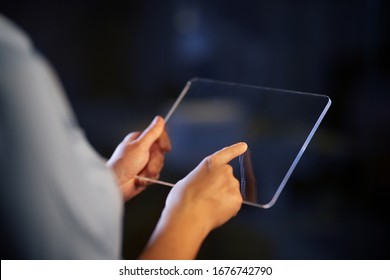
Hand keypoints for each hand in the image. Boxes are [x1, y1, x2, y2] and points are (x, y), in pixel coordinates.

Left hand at [107, 116, 170, 200]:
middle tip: (146, 163)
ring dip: (151, 171)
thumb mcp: (140, 146)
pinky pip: (156, 175)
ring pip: (159, 164)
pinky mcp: (144, 174)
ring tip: (141, 174)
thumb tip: (159, 119)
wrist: (116, 184)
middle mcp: (142, 150)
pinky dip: (149, 178)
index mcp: (139, 140)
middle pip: (160, 152)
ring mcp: (143, 162)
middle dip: (155, 161)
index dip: (163, 142)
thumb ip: (152, 133)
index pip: (158, 135)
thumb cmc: (123, 164)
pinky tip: (140, 179)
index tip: (165, 148)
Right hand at [139, 142, 246, 258]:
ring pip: (231, 191)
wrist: (188, 215)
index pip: (227, 153)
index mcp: (211, 163)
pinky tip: (215, 211)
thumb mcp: (186, 180)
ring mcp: (232, 185)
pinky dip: (227, 208)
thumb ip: (199, 178)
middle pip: (227, 177)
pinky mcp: (237, 200)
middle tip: (207, 196)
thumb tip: (201, 184)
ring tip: (208, 205)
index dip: (236, 149)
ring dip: (223, 197)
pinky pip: (234, 203)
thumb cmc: (182, 199)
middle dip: (220, 185)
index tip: (243, 146)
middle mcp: (224, 171)